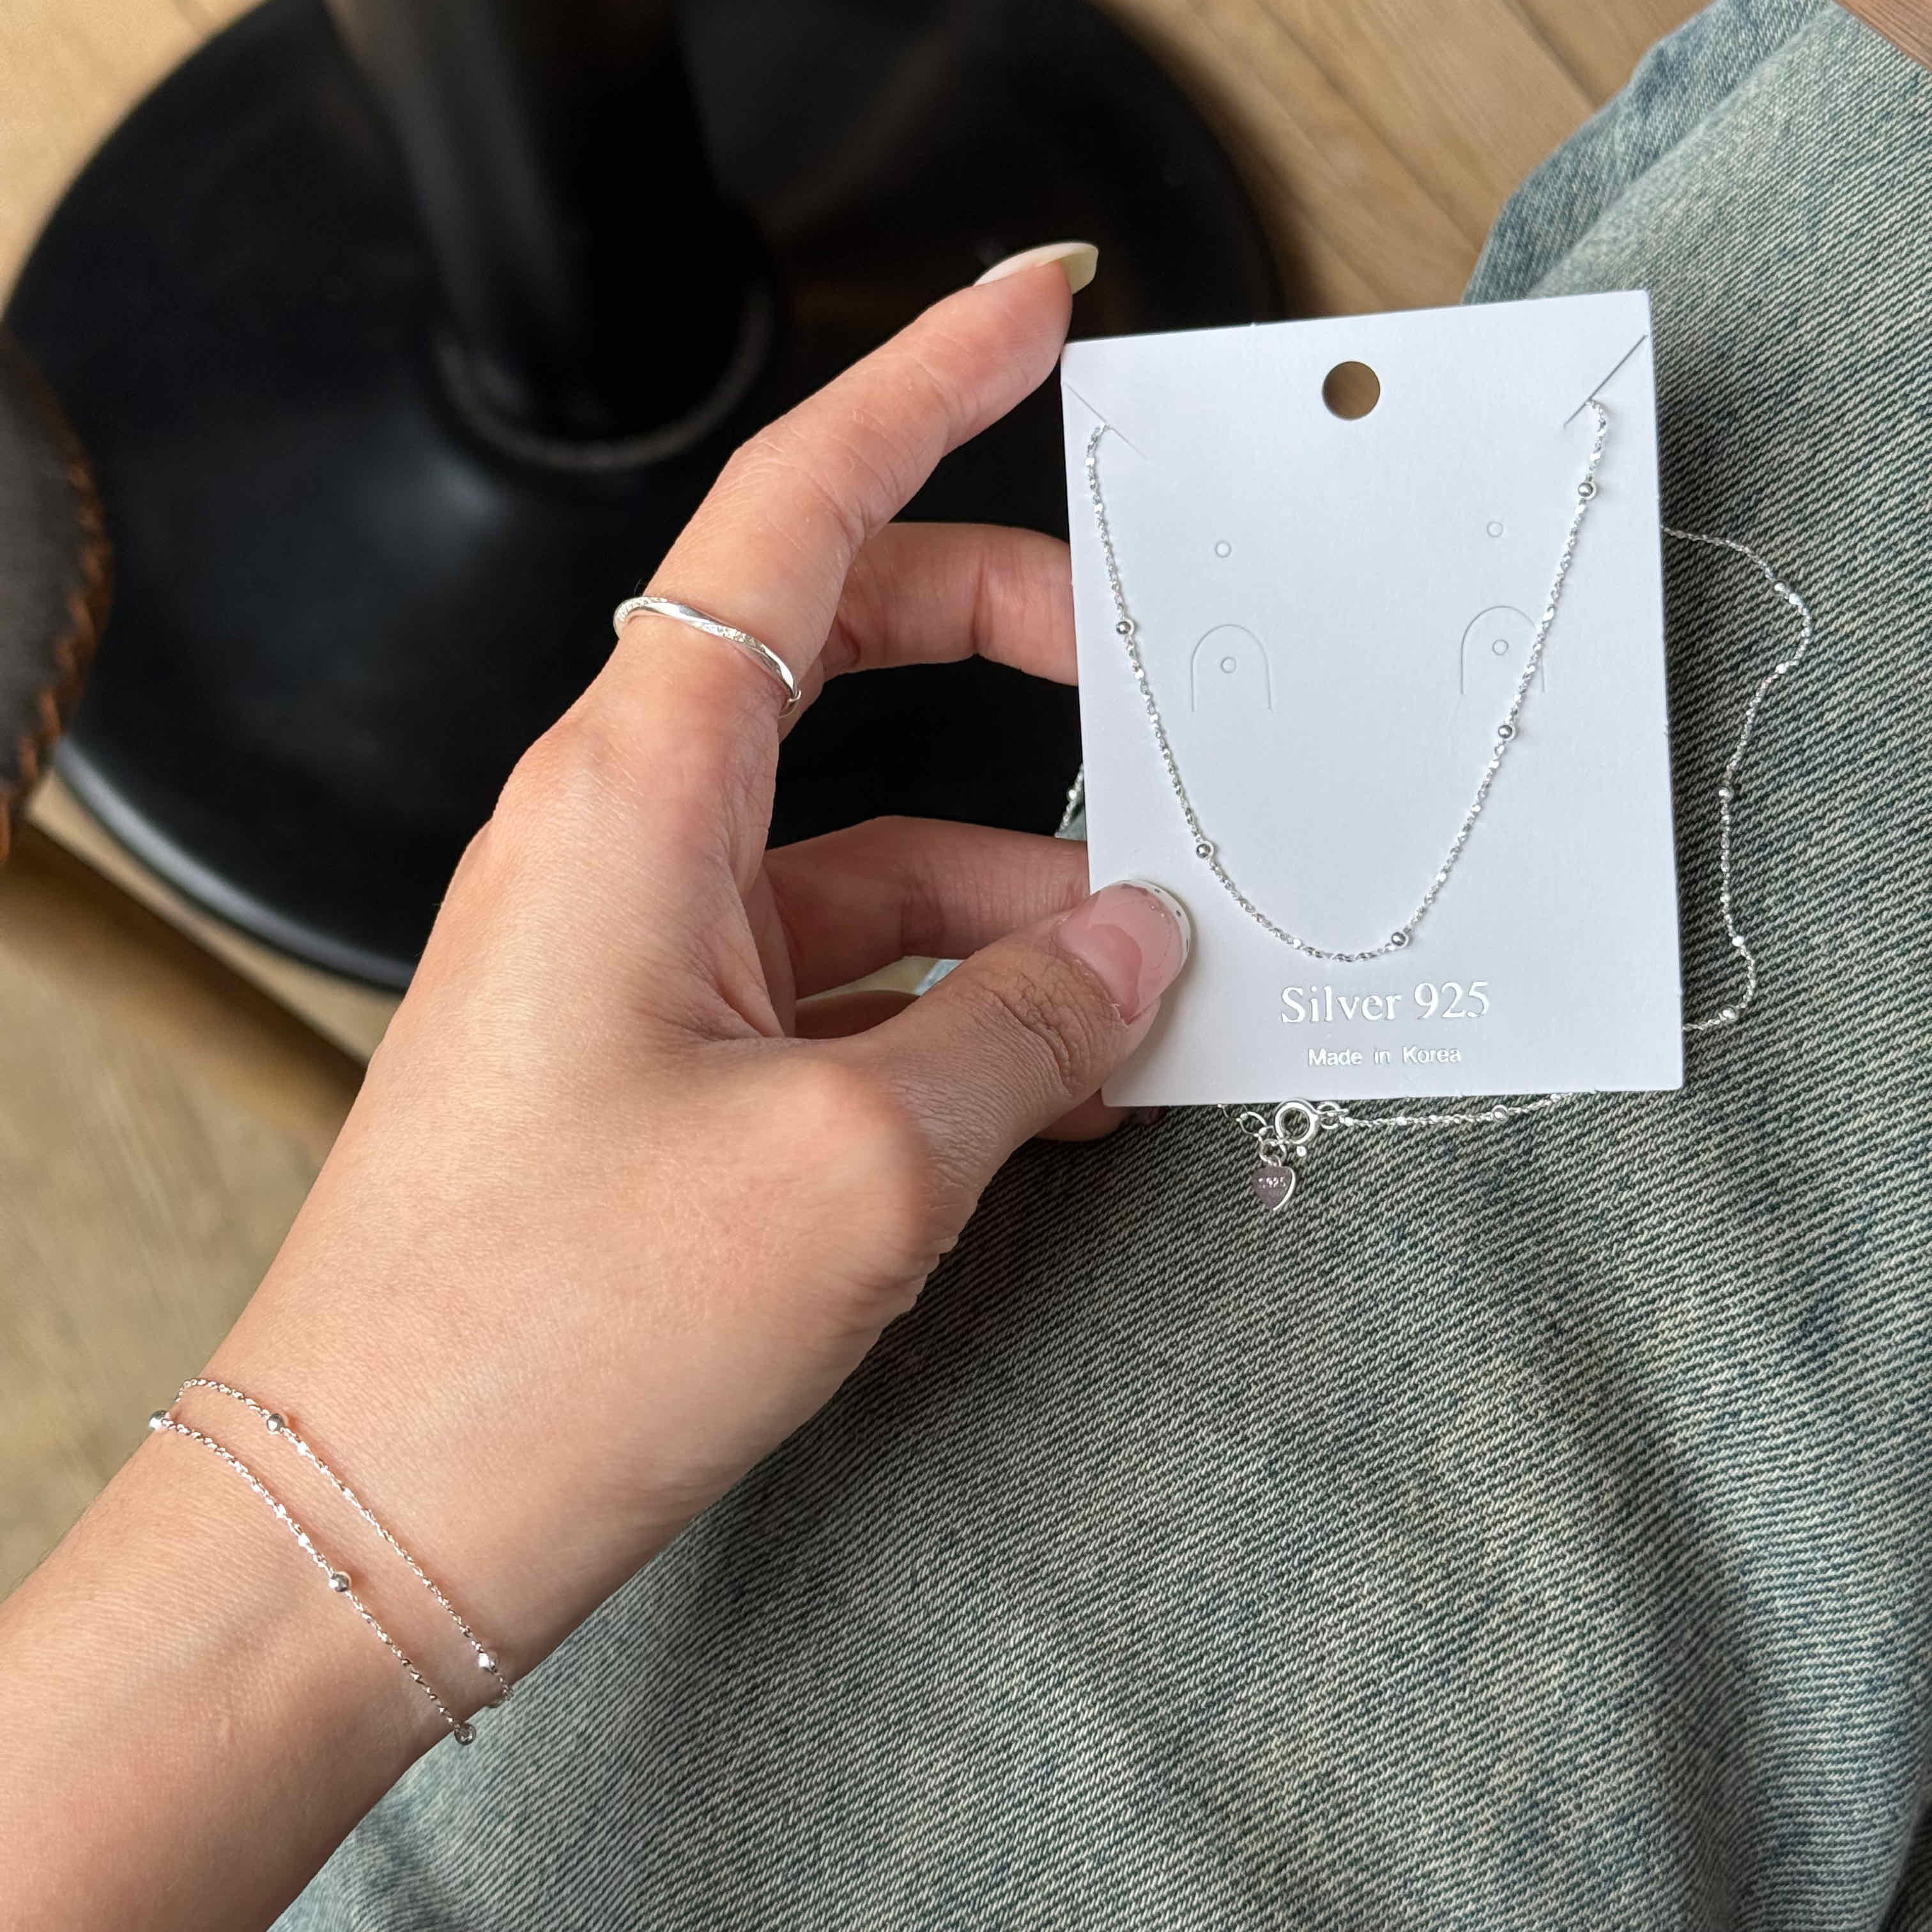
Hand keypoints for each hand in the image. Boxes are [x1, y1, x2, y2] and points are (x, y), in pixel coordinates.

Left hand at [199, 245, 1189, 1681]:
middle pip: (846, 648)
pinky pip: (841, 967)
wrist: (381, 1519)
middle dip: (1009, 645)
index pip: (799, 511)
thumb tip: (1133, 949)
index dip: (928, 383)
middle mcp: (627, 835)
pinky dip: (954, 994)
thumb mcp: (858, 1169)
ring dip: (1011, 884)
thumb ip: (1026, 1030)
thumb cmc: (554, 1336)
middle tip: (1143, 680)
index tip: (1037, 304)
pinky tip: (1054, 1074)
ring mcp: (644, 945)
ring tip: (1140, 978)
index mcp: (640, 787)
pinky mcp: (663, 1049)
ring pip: (869, 838)